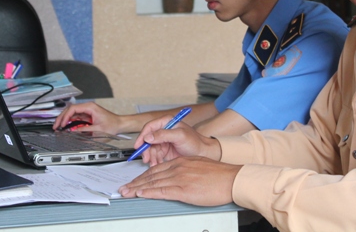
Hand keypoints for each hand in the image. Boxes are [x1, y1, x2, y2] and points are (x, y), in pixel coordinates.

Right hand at [52, 102, 121, 133]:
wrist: (119, 124)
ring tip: (58, 127)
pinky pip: (76, 117)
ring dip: (65, 120)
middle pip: (70, 110)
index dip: (65, 116)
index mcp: (90, 107)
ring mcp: (87, 111)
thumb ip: (85, 130)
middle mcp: (88, 107)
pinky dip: (70, 122)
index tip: (61, 124)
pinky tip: (65, 127)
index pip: (73, 109)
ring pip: (72, 114)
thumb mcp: (98, 129)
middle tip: (56, 126)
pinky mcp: (87, 116)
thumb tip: (74, 132)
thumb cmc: (112, 124)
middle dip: (62, 118)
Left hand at [119, 156, 240, 205]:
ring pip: (153, 183)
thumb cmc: (219, 176)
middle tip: (124, 188)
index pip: (157, 169)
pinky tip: (141, 194)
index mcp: (181, 163)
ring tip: (127, 192)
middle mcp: (178, 168)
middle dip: (135, 183)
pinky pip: (162, 191)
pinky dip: (149, 192)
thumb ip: (186, 171)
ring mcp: (179, 178)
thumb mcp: (199, 167)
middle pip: (151, 176)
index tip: (135, 182)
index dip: (143, 177)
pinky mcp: (183, 189)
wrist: (231, 179)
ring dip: (137, 188)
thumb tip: (178, 178)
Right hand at [133, 115, 220, 165]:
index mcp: (167, 122)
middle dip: (146, 150)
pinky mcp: (165, 151)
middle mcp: (164, 131)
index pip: (150, 127)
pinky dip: (154, 160)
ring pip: (150, 149)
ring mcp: (164, 141)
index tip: (139, 145)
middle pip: (148, 139)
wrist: (204, 154)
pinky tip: (157, 164)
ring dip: (151, 157)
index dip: (142, 136)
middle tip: (146, 158)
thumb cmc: (196, 142)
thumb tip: (149, 136)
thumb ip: (163, 134)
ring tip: (154, 163)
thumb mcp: (180, 136)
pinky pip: (155, 155)